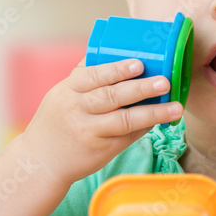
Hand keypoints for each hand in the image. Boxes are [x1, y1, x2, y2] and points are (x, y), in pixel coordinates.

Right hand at [21, 58, 182, 182]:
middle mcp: (77, 110)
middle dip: (140, 88)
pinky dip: (145, 127)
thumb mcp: (62, 94)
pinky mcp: (101, 150)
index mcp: (68, 90)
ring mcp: (89, 131)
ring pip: (124, 120)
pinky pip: (127, 136)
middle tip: (164, 82)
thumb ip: (86, 77)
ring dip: (152, 112)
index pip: (93, 75)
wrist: (40, 161)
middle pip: (111, 96)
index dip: (117, 69)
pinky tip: (161, 120)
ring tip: (175, 107)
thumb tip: (118, 54)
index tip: (139, 64)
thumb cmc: (57, 120)